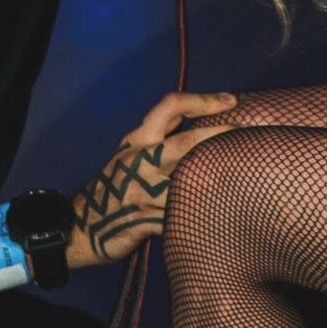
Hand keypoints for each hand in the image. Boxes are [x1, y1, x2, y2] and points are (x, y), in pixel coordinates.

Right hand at [68, 90, 235, 266]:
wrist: (81, 227)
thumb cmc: (115, 186)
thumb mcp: (132, 154)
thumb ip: (162, 136)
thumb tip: (198, 115)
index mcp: (139, 140)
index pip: (170, 106)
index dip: (203, 100)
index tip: (232, 101)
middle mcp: (141, 160)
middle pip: (185, 142)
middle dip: (218, 136)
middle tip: (245, 134)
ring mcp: (143, 191)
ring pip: (186, 181)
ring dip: (214, 179)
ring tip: (244, 175)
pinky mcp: (145, 221)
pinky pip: (179, 217)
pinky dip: (199, 215)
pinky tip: (222, 215)